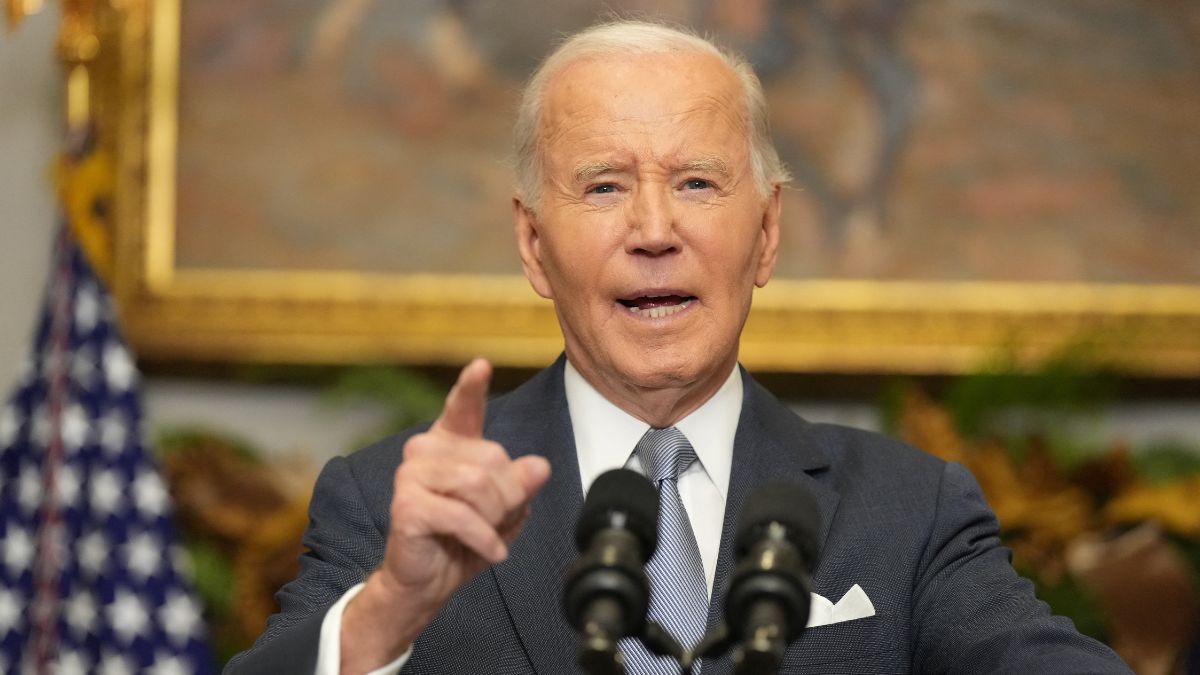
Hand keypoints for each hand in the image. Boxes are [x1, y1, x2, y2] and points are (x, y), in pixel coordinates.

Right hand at [340, 358, 551, 673]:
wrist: (427, 581)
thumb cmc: (462, 540)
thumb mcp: (504, 511)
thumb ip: (520, 484)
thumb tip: (539, 466)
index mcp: (449, 444)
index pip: (463, 408)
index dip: (471, 387)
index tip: (482, 366)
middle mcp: (425, 451)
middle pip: (492, 459)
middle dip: (506, 497)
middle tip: (496, 522)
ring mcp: (411, 475)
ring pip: (478, 485)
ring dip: (494, 519)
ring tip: (487, 535)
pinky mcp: (406, 505)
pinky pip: (463, 515)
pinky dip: (484, 538)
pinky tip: (490, 551)